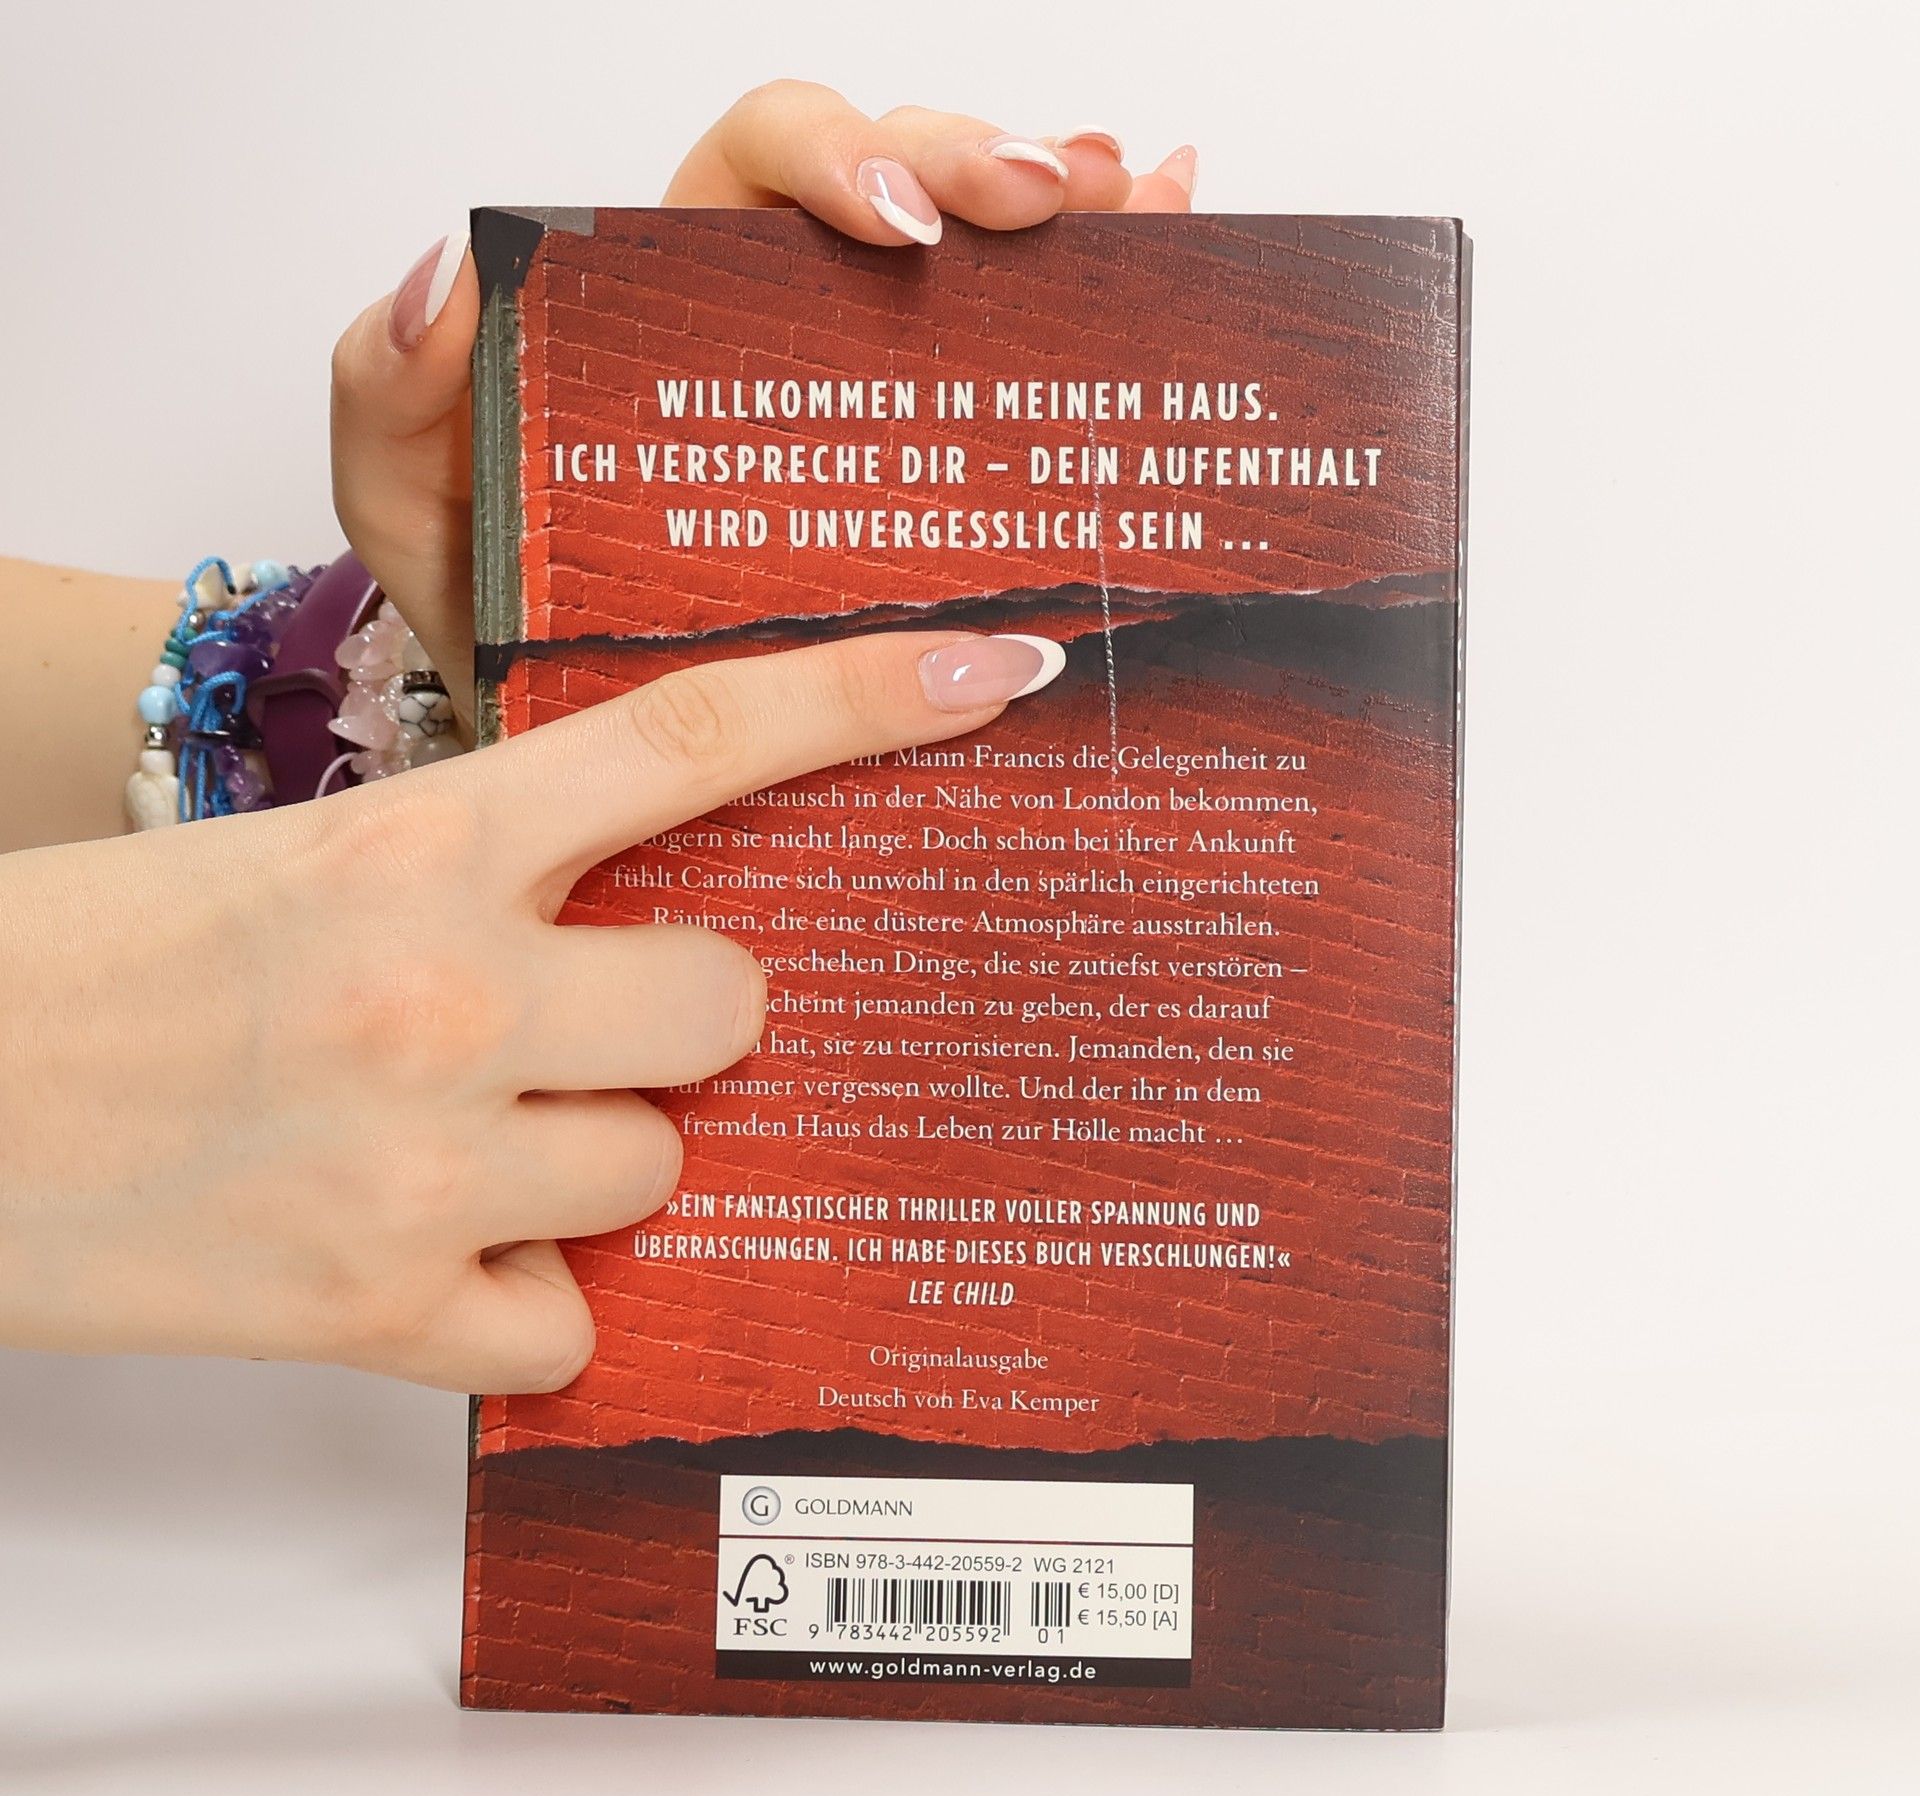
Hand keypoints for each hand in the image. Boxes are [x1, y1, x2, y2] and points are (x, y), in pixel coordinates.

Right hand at [0, 629, 1061, 1389]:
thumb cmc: (77, 973)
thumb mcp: (293, 859)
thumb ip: (477, 864)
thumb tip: (636, 892)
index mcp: (414, 843)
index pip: (689, 737)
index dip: (860, 694)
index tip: (987, 668)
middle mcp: (441, 994)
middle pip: (731, 1001)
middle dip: (688, 1014)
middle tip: (588, 1020)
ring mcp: (420, 1165)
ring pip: (658, 1165)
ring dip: (590, 1157)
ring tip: (456, 1144)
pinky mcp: (375, 1316)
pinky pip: (572, 1319)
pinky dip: (521, 1298)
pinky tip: (428, 1259)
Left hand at [330, 81, 1195, 713]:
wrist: (584, 771)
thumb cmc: (509, 625)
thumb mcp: (418, 518)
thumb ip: (388, 400)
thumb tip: (445, 273)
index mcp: (677, 311)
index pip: (756, 170)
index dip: (836, 159)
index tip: (896, 227)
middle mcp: (787, 333)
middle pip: (896, 179)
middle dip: (976, 163)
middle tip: (1048, 206)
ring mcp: (876, 406)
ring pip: (981, 257)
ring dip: (1073, 206)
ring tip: (1136, 205)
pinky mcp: (936, 488)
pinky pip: (1027, 364)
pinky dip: (1111, 283)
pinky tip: (1172, 235)